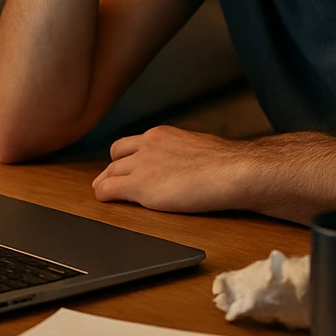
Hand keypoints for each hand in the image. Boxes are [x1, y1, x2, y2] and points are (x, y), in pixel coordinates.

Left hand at [91, 125, 254, 213]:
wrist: (233, 171)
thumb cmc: (228, 165)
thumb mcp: (200, 149)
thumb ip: (186, 154)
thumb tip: (192, 163)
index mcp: (162, 135)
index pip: (134, 144)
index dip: (127, 157)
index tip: (126, 166)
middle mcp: (147, 145)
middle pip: (117, 155)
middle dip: (112, 169)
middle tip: (108, 180)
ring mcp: (141, 164)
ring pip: (110, 172)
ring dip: (104, 182)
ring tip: (102, 191)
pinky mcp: (139, 184)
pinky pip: (109, 189)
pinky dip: (104, 195)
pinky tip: (103, 200)